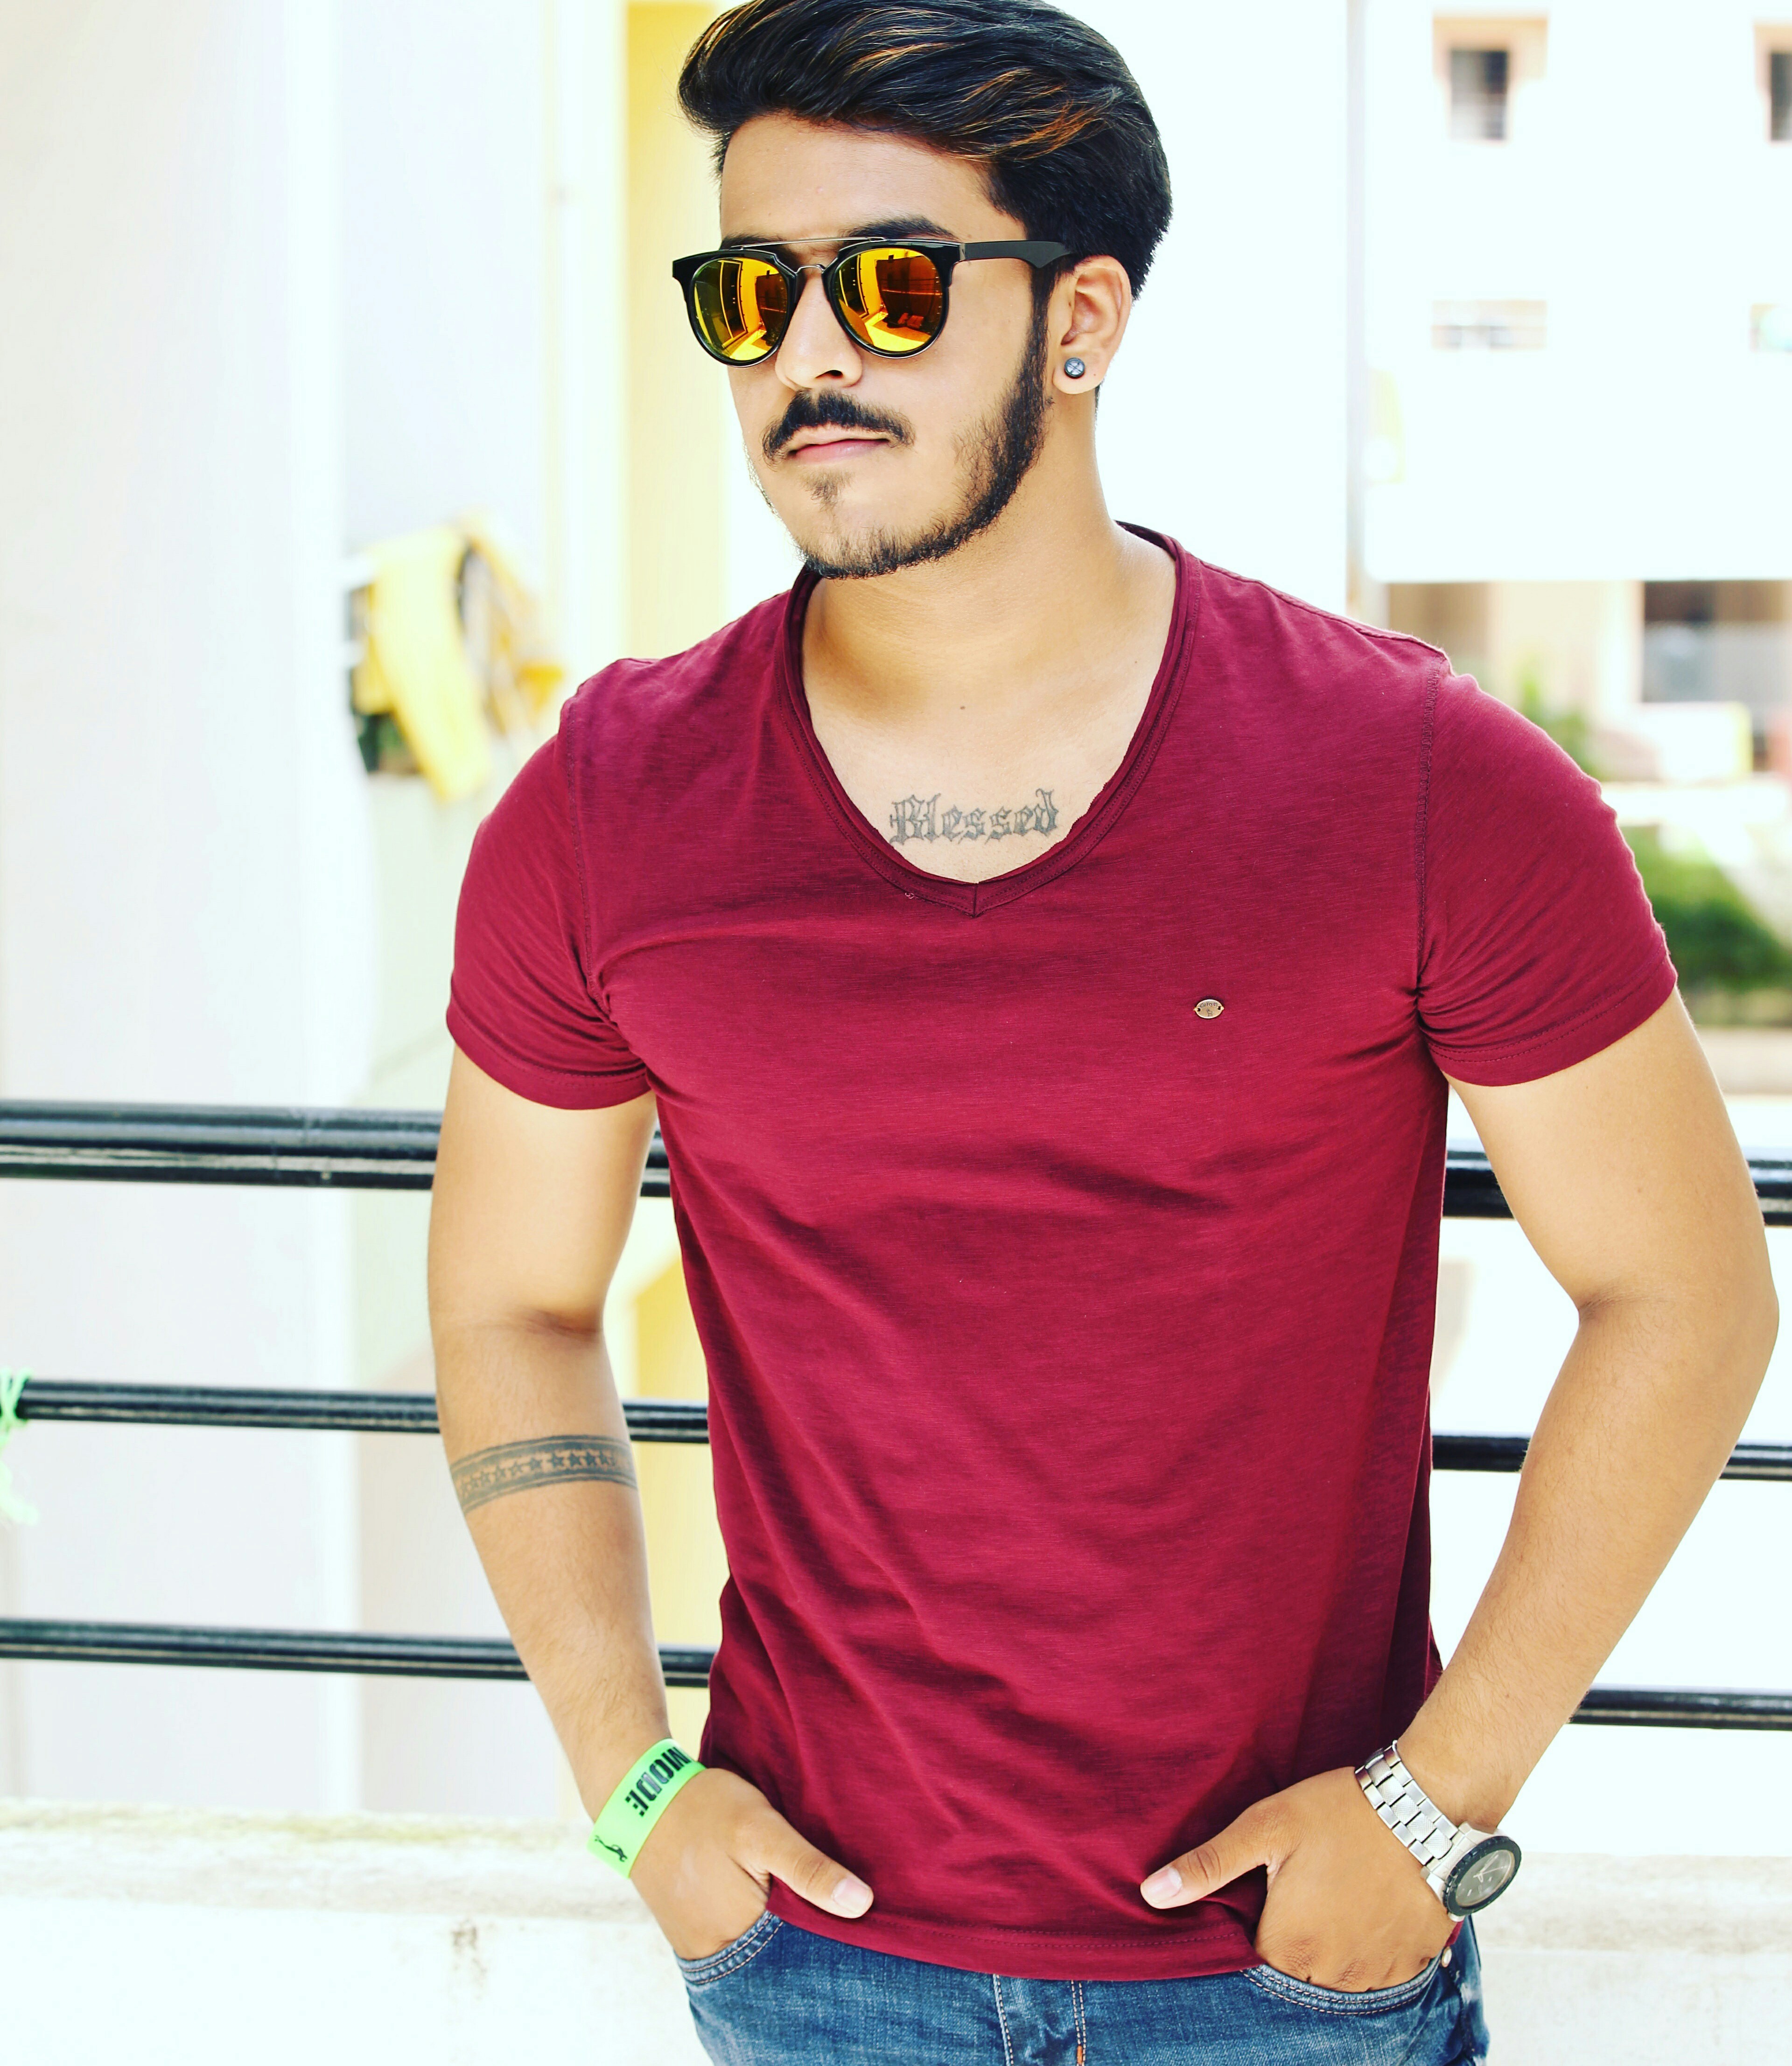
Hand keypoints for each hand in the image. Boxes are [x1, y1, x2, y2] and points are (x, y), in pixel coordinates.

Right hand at [629, 1765, 872, 1960]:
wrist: (640, 1801)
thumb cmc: (705, 1810)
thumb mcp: (762, 1829)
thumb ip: (809, 1868)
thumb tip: (862, 1904)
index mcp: (744, 1934)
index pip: (806, 1950)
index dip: (834, 1929)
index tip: (857, 1906)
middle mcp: (721, 1953)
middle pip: (783, 1953)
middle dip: (808, 1928)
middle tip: (829, 1894)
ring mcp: (704, 1947)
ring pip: (761, 1946)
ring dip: (782, 1924)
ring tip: (795, 1889)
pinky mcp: (694, 1933)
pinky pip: (738, 1937)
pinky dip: (757, 1920)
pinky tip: (767, 1893)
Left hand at [1140, 1767, 1452, 1990]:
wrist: (1422, 1805)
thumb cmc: (1336, 1812)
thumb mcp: (1264, 1827)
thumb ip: (1208, 1866)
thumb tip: (1152, 1894)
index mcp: (1290, 1948)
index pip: (1254, 1964)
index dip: (1253, 1931)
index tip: (1264, 1901)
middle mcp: (1333, 1975)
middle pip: (1297, 1973)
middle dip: (1293, 1939)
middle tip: (1305, 1890)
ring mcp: (1378, 1974)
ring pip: (1339, 1975)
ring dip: (1332, 1945)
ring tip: (1336, 1894)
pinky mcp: (1413, 1961)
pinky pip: (1381, 1969)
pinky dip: (1371, 1945)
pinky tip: (1368, 1905)